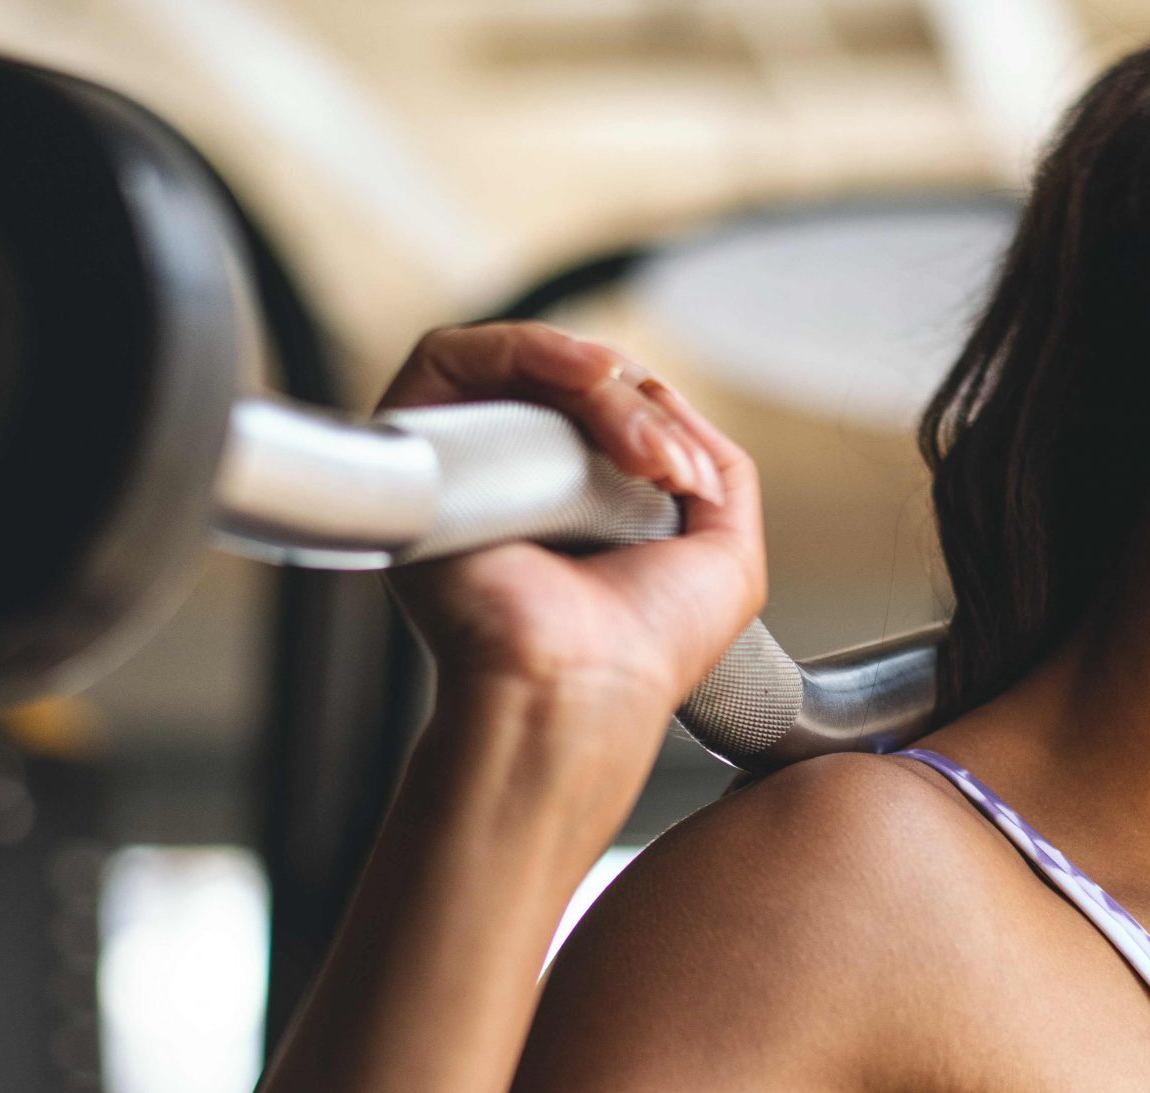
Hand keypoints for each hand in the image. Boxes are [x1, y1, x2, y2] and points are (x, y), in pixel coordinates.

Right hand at [374, 321, 766, 731]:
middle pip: (571, 381)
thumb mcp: (727, 550)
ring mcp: (469, 464)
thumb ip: (717, 462)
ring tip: (640, 458)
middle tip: (668, 472)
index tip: (686, 472)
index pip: (607, 406)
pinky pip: (455, 356)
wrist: (584, 685)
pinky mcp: (422, 451)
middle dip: (638, 408)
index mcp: (576, 503)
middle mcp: (516, 480)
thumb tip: (664, 395)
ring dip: (601, 390)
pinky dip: (530, 350)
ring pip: (528, 367)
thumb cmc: (647, 648)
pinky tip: (585, 381)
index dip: (653, 413)